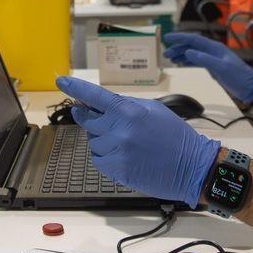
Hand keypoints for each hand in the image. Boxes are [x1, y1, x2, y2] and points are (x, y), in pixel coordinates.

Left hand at [55, 76, 220, 207]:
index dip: (75, 88)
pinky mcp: (117, 171)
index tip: (60, 81)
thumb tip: (101, 103)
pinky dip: (105, 157)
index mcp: (130, 111)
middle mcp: (120, 130)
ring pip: (93, 142)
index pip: (95, 96)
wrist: (191, 166)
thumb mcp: (153, 110)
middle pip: (89, 121)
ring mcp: (117, 151)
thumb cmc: (174, 136)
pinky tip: (124, 157)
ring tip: (126, 144)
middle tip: (103, 122)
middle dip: (91, 119)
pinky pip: (98, 160)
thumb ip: (126, 104)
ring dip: (103, 141)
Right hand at [163, 32, 252, 105]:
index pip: (194, 39)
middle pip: (191, 45)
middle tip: (165, 53)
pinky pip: (196, 60)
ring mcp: (212, 58)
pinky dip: (187, 60)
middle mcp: (212, 50)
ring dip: (181, 54)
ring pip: (193, 53)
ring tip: (170, 58)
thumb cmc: (238, 76)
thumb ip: (204, 59)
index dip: (180, 37)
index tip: (167, 37)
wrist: (250, 87)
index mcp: (214, 47)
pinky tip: (181, 62)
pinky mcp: (213, 66)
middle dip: (178, 47)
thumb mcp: (221, 67)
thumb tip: (188, 52)